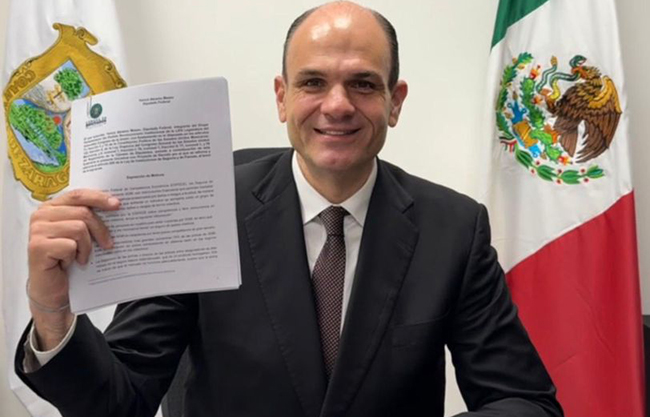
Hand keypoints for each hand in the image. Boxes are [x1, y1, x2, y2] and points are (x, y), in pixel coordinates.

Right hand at [27, 189, 119, 349]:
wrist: (54, 291)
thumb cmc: (68, 260)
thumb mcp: (79, 235)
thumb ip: (88, 218)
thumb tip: (115, 205)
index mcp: (51, 207)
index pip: (78, 195)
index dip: (99, 198)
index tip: (117, 205)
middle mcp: (41, 215)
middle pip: (83, 212)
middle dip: (100, 229)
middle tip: (108, 245)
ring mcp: (37, 230)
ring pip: (79, 228)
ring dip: (86, 247)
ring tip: (81, 257)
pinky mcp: (37, 247)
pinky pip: (70, 245)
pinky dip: (75, 256)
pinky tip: (68, 264)